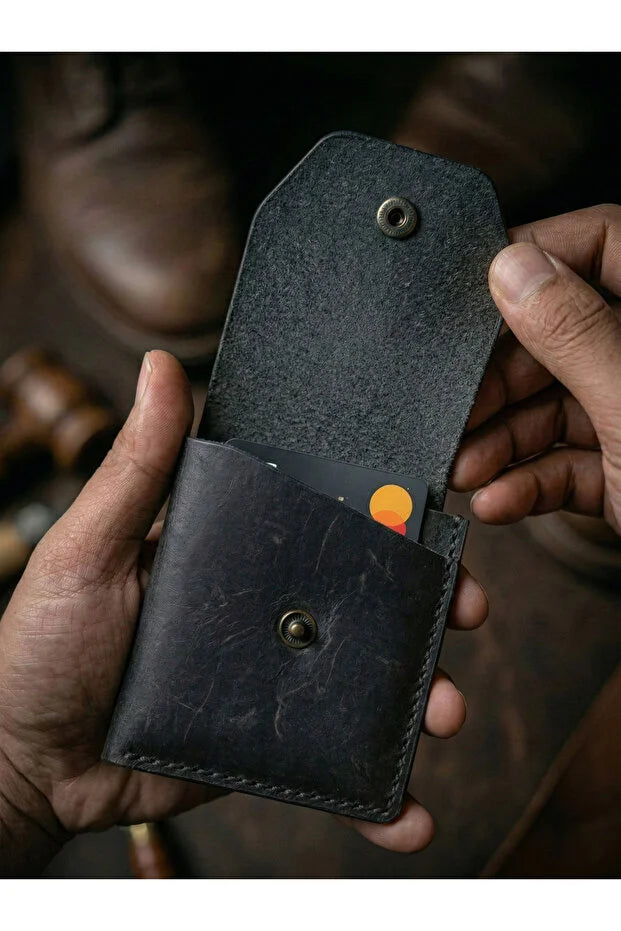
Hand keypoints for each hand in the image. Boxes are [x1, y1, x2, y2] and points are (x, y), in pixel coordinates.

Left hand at [0, 351, 486, 875]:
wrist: (24, 761)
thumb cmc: (44, 642)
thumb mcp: (90, 546)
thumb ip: (137, 468)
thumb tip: (162, 367)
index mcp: (235, 554)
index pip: (328, 528)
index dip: (391, 524)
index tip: (438, 524)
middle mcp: (265, 615)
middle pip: (366, 605)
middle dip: (427, 609)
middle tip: (465, 613)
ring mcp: (272, 685)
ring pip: (365, 686)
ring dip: (419, 697)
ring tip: (443, 712)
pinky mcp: (268, 751)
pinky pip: (334, 771)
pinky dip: (377, 798)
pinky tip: (411, 813)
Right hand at [452, 204, 620, 534]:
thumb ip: (576, 334)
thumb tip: (514, 268)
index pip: (603, 244)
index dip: (535, 260)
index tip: (476, 296)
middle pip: (560, 335)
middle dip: (501, 380)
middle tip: (457, 411)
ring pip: (556, 405)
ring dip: (501, 441)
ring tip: (463, 470)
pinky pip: (569, 462)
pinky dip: (529, 483)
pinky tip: (497, 501)